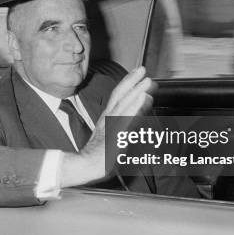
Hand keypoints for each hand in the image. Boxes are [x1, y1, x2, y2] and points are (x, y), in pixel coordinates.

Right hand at [60, 66, 155, 187]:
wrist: (86, 165)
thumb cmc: (100, 152)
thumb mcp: (114, 134)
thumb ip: (126, 124)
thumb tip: (140, 113)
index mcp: (108, 116)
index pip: (117, 95)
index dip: (128, 82)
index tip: (138, 72)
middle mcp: (108, 118)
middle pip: (120, 95)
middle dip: (132, 81)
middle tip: (143, 69)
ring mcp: (110, 126)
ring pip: (124, 105)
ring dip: (136, 91)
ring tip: (147, 81)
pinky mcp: (114, 135)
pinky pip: (125, 119)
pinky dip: (134, 107)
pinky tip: (142, 99)